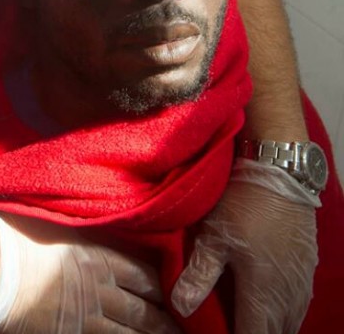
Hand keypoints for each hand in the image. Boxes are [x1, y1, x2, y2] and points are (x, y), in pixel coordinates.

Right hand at [0, 213, 180, 333]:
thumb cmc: (16, 234)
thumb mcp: (54, 223)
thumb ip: (80, 231)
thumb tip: (91, 225)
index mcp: (98, 256)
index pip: (143, 274)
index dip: (161, 286)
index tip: (171, 292)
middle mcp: (100, 288)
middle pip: (143, 309)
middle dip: (165, 321)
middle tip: (182, 329)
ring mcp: (85, 317)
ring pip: (130, 333)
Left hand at [171, 159, 319, 333]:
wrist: (279, 172)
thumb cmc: (243, 203)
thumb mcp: (213, 236)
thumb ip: (200, 274)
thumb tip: (182, 307)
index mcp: (264, 293)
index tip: (215, 331)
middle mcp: (289, 295)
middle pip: (274, 333)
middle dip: (250, 331)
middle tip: (226, 321)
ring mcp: (302, 281)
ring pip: (288, 320)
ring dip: (268, 322)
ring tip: (241, 311)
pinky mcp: (307, 265)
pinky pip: (297, 302)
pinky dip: (280, 308)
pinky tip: (263, 295)